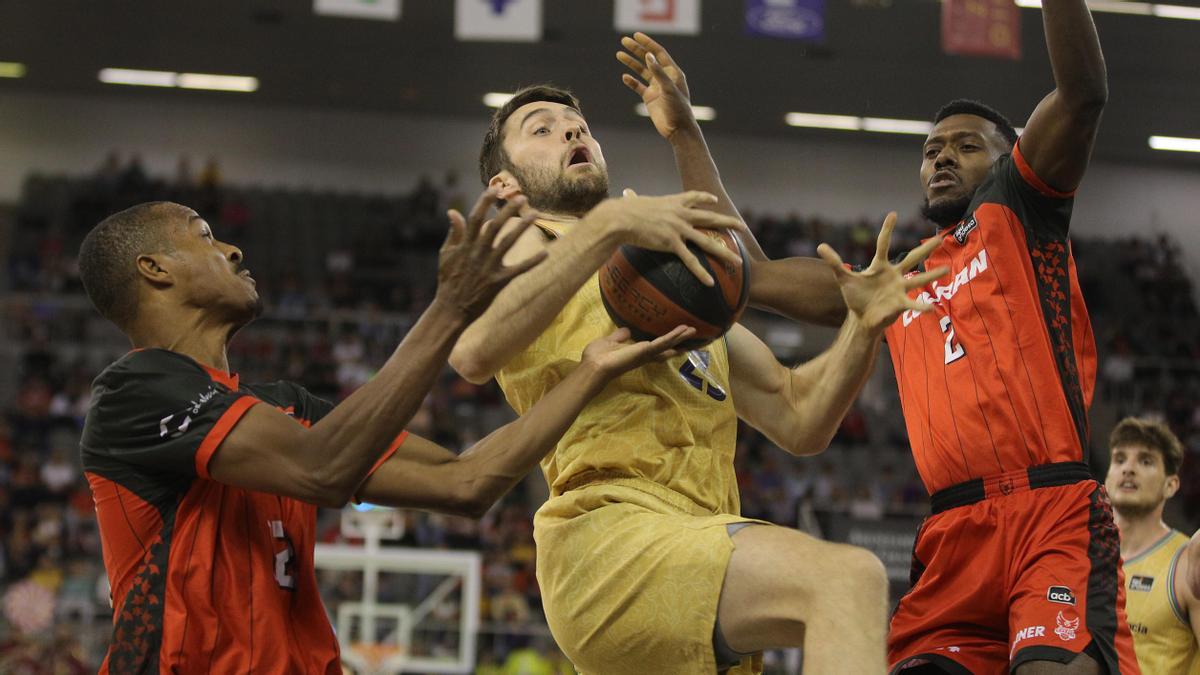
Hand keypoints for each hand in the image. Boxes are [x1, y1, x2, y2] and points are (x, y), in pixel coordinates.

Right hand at [435, 189, 547, 318]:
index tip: (494, 189)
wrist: (451, 309)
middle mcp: (477, 253)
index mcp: (465, 245)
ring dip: (522, 228)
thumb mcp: (446, 254)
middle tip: (522, 198)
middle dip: (508, 211)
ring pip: (508, 243)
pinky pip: (518, 270)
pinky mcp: (498, 281)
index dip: (484, 202)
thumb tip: (453, 211)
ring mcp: (488, 267)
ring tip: (534, 214)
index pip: (475, 218)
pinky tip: (545, 253)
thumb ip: (454, 233)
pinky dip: (531, 262)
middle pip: (495, 227)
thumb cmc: (448, 280)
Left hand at [581, 326, 695, 379]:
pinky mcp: (645, 352)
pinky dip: (673, 336)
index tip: (677, 344)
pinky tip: (683, 331)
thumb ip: (619, 337)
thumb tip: (627, 330)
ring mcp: (645, 354)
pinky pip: (662, 343)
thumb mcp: (608, 342)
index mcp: (635, 353)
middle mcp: (643, 355)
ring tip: (693, 330)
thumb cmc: (597, 357)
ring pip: (666, 344)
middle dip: (678, 341)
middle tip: (692, 334)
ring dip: (679, 337)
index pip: (654, 349)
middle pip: (665, 347)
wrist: (594, 367)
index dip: (666, 346)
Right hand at [591, 190, 744, 285]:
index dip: (706, 199)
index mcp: (673, 202)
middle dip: (728, 223)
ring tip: (737, 261)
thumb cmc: (624, 210)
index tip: (715, 201)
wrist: (621, 218)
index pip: (694, 197)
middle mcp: (681, 214)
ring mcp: (679, 229)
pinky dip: (701, 272)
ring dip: (724, 252)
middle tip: (743, 227)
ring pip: (707, 241)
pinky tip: (710, 282)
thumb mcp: (635, 200)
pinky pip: (690, 260)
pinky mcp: (672, 243)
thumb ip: (636, 199)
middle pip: (710, 218)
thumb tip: (627, 194)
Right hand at [617, 32, 694, 141]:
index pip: (658, 53)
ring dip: (630, 63)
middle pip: (648, 59)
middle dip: (636, 49)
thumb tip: (648, 56)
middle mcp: (664, 78)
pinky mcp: (650, 98)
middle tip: (624, 41)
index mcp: (673, 72)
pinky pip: (638, 87)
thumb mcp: (669, 89)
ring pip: (641, 71)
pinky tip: (624, 77)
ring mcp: (656, 87)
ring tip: (619, 54)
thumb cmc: (678, 109)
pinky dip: (631, 81)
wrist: (677, 130)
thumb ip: (658, 72)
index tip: (636, 35)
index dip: (647, 43)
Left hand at [816, 212, 947, 334]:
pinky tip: (932, 308)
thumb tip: (820, 246)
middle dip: (925, 249)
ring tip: (946, 270)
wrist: (862, 317)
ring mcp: (899, 288)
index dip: (887, 229)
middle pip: (911, 258)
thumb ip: (834, 262)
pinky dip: (922, 306)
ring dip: (932, 275)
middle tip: (939, 237)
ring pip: (918, 279)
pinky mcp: (900, 303)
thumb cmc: (856, 296)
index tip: (893, 213)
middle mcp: (894, 275)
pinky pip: (913, 303)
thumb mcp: (843, 278)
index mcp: (879, 266)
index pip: (883, 244)